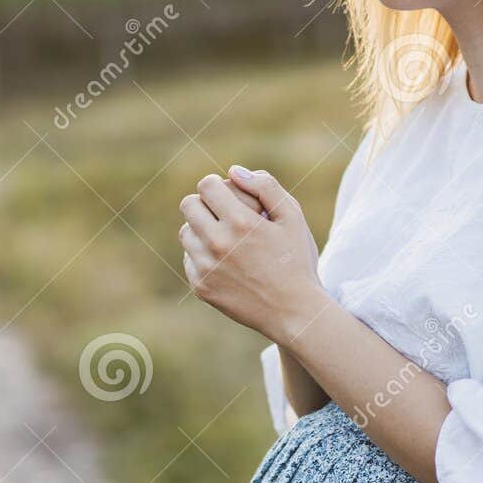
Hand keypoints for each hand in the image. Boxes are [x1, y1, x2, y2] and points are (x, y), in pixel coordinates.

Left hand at [179, 165, 326, 342]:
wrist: (293, 312)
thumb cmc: (297, 260)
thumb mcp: (293, 217)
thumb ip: (266, 186)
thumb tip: (234, 171)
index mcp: (241, 223)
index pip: (206, 186)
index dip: (217, 185)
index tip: (227, 193)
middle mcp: (218, 244)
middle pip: (189, 205)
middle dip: (205, 203)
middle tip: (223, 213)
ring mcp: (206, 268)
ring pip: (186, 232)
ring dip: (202, 229)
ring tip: (226, 237)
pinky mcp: (201, 286)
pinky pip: (189, 258)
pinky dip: (203, 255)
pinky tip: (226, 261)